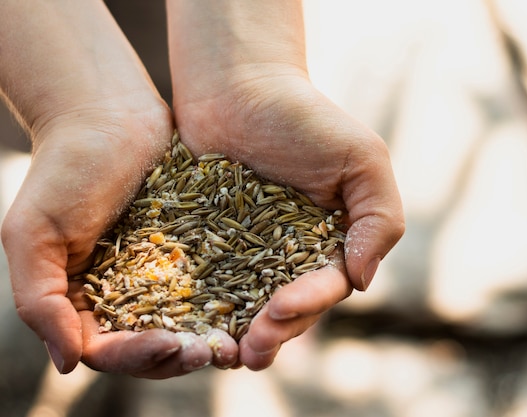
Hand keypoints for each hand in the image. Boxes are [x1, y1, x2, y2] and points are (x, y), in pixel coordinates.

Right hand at [0, 103, 239, 376]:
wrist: (110, 114)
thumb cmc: (65, 168)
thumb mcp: (33, 234)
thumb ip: (40, 301)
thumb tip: (67, 364)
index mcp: (83, 300)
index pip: (109, 350)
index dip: (138, 357)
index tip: (170, 346)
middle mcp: (125, 293)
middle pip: (154, 345)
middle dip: (182, 355)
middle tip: (214, 352)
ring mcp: (162, 272)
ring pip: (188, 322)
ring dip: (211, 336)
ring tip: (238, 341)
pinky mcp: (193, 248)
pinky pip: (214, 282)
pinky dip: (230, 299)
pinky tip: (253, 303)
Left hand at [171, 70, 404, 369]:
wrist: (238, 86)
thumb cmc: (305, 118)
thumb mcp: (362, 159)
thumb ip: (380, 219)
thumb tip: (362, 280)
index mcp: (331, 242)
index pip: (325, 286)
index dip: (307, 304)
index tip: (281, 309)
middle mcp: (292, 255)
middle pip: (286, 307)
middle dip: (272, 332)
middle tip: (250, 352)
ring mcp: (248, 253)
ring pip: (246, 305)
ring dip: (237, 333)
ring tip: (223, 354)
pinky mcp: (210, 245)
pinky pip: (207, 281)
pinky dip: (201, 306)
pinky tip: (187, 324)